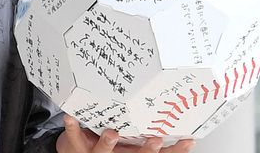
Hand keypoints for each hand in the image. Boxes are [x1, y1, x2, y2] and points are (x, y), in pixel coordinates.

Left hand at [57, 115, 194, 152]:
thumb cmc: (106, 144)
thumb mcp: (129, 141)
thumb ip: (142, 130)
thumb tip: (170, 111)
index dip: (175, 150)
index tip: (188, 140)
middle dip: (146, 150)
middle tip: (155, 140)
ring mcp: (96, 152)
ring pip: (104, 151)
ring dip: (108, 142)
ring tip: (111, 133)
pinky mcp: (77, 145)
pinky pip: (74, 136)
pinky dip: (72, 127)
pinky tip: (70, 117)